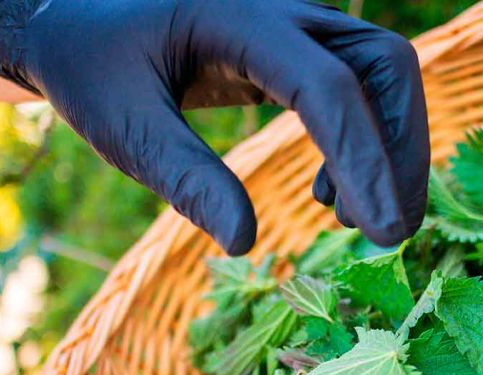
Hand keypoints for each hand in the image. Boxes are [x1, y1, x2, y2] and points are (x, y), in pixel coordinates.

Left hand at [0, 0, 429, 254]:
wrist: (82, 23)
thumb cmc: (94, 68)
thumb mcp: (123, 125)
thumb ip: (183, 176)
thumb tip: (244, 243)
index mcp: (238, 18)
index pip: (327, 85)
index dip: (364, 160)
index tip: (382, 233)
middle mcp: (284, 12)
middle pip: (385, 66)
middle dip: (400, 152)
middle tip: (388, 234)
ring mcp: (298, 27)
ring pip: (385, 74)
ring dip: (391, 150)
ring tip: (353, 220)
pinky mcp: (299, 52)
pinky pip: (361, 88)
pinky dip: (366, 144)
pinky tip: (328, 194)